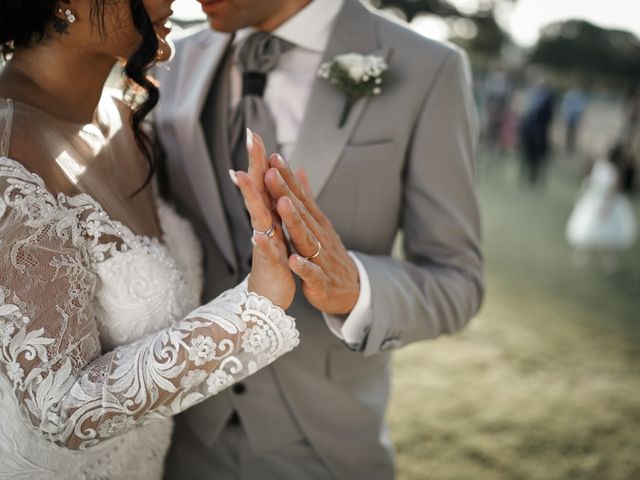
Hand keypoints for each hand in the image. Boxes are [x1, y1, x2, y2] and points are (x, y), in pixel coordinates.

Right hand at [232, 130, 294, 308]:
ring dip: (251, 198)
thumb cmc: (274, 261)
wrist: (269, 296)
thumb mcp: (276, 228)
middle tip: (249, 139)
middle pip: (257, 192)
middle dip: (253, 166)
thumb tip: (270, 180)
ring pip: (257, 217)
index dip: (259, 159)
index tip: (254, 133)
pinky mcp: (270, 265)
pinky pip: (266, 253)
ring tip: (242, 177)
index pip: (263, 183)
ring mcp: (264, 244)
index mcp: (268, 217)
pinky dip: (263, 244)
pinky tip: (257, 234)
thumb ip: (274, 203)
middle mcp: (263, 226)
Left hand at [264, 155, 359, 314]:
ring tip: (282, 204)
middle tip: (271, 172)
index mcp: (316, 223)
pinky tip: (292, 260)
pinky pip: (311, 273)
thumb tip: (300, 171)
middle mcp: (318, 236)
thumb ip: (307, 199)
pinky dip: (302, 267)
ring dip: (294, 221)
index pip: (300, 197)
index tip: (273, 157)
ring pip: (305, 237)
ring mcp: (320, 257)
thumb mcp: (319, 224)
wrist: (351, 288)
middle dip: (285, 191)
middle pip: (300, 212)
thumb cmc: (329, 254)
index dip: (287, 178)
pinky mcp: (320, 280)